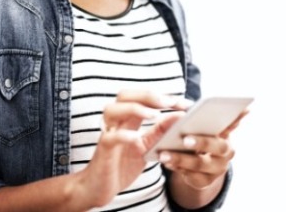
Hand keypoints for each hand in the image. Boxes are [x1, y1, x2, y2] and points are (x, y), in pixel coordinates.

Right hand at [76, 90, 189, 207]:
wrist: (100, 188)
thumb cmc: (122, 166)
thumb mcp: (147, 147)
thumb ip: (160, 131)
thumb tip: (180, 116)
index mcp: (127, 119)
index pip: (142, 98)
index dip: (163, 96)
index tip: (185, 103)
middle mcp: (115, 122)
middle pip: (125, 95)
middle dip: (148, 95)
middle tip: (169, 102)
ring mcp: (107, 134)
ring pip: (112, 110)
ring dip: (134, 109)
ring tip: (154, 115)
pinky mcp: (103, 150)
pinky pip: (110, 137)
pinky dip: (123, 135)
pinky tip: (137, 138)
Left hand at [159, 110, 247, 190]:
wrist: (196, 166)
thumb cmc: (197, 136)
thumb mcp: (201, 125)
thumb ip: (207, 114)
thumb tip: (226, 104)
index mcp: (225, 132)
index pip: (233, 122)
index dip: (235, 117)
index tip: (234, 110)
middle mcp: (227, 151)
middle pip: (218, 146)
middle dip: (201, 142)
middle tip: (185, 139)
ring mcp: (218, 168)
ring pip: (201, 163)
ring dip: (181, 159)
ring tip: (164, 154)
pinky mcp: (206, 181)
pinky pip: (192, 176)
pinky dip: (178, 169)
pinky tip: (167, 162)